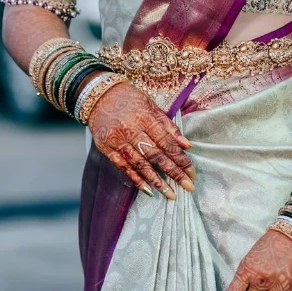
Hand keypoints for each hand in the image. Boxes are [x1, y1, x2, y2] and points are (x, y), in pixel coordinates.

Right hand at [88, 78, 195, 199]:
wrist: (99, 96)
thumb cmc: (130, 99)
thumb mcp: (151, 106)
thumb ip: (168, 126)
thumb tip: (186, 144)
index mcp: (145, 118)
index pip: (166, 142)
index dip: (180, 158)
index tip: (192, 172)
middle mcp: (131, 131)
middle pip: (155, 155)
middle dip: (173, 172)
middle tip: (188, 186)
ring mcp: (118, 141)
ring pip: (140, 165)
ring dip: (157, 181)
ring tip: (171, 194)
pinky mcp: (107, 150)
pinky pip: (124, 168)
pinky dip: (136, 180)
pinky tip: (149, 190)